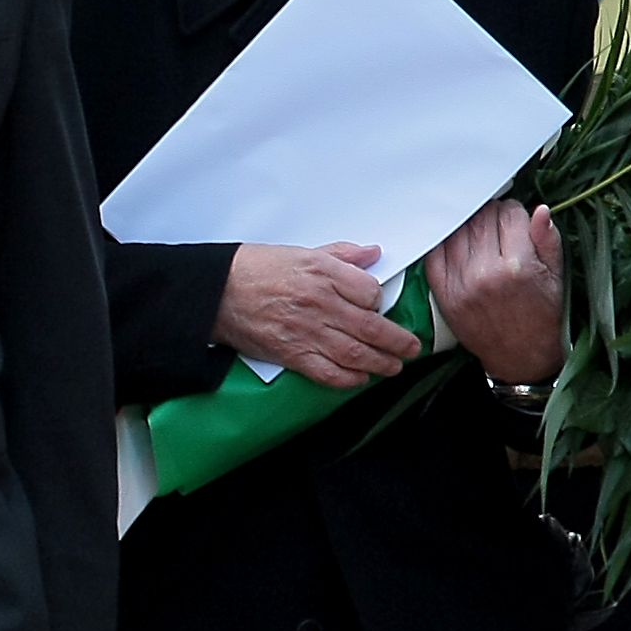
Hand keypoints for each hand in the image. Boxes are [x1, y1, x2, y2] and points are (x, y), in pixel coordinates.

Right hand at [212, 242, 421, 388]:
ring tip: (395, 366)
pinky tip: (360, 378)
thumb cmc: (255, 269)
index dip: (380, 301)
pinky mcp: (292, 355)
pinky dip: (349, 379)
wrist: (217, 292)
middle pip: (372, 327)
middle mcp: (319, 303)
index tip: (380, 307)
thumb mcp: (301, 251)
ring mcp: (307, 332)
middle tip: (412, 348)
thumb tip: (373, 254)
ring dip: (381, 363)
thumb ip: (341, 254)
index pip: (370, 292)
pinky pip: (329, 374)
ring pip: (356, 354)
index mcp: (323, 272)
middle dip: (398, 341)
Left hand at [424, 200, 565, 384]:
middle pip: (481, 218)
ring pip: (458, 230)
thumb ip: (548, 240)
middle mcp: (485, 272)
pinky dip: (445, 242)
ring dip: (469, 227)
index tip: (516, 223)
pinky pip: (435, 252)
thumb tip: (540, 210)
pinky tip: (459, 245)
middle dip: (492, 217)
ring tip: (482, 238)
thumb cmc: (543, 317)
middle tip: (499, 230)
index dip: (515, 214)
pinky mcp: (443, 293)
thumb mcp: (557, 277)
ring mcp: (460, 283)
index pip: (509, 213)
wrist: (522, 358)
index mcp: (518, 266)